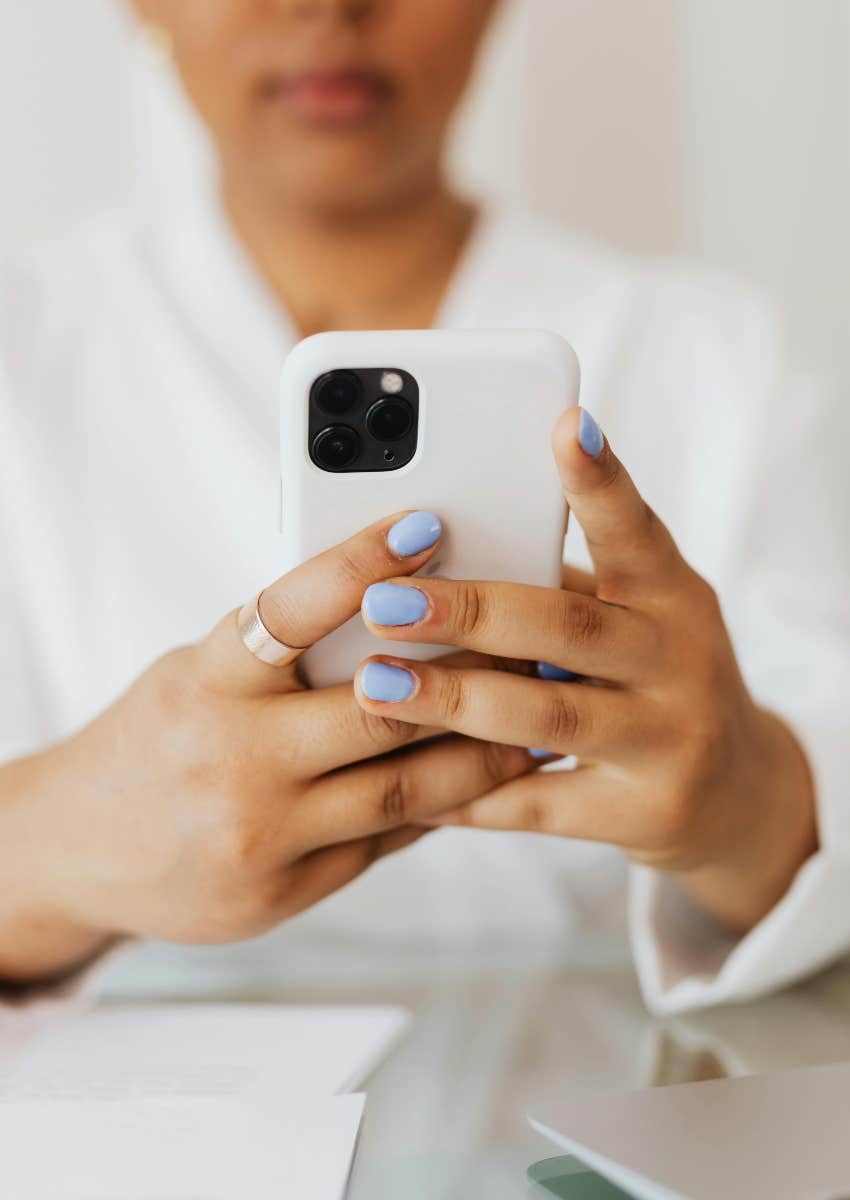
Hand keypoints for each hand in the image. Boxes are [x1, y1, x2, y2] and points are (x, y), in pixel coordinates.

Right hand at [0, 512, 534, 983]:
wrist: (77, 850)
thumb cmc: (154, 739)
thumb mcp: (198, 676)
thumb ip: (282, 656)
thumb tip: (394, 615)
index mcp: (206, 682)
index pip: (290, 610)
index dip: (361, 563)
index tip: (426, 524)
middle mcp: (234, 757)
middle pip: (378, 708)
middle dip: (468, 675)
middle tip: (532, 641)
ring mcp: (262, 834)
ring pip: (403, 789)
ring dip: (483, 752)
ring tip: (538, 718)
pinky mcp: (285, 891)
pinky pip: (385, 842)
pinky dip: (441, 806)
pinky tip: (487, 781)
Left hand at [353, 410, 817, 932]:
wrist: (737, 795)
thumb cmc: (657, 680)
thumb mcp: (637, 620)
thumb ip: (560, 590)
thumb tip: (436, 555)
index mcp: (674, 596)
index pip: (636, 529)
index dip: (601, 480)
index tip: (565, 424)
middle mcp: (682, 661)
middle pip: (569, 626)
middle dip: (468, 610)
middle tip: (382, 600)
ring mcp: (670, 741)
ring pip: (548, 714)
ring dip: (452, 700)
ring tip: (374, 684)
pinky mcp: (644, 813)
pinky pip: (539, 804)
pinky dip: (470, 794)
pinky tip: (412, 784)